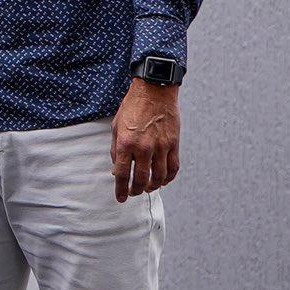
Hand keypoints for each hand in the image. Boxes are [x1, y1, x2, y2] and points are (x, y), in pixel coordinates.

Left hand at [114, 78, 181, 199]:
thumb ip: (116, 149)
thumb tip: (116, 170)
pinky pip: (173, 168)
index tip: (120, 198)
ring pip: (159, 177)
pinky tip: (163, 181)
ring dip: (153, 186)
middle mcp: (143, 147)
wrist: (154, 91)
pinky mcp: (173, 144)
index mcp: (125, 143)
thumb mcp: (116, 127)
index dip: (121, 190)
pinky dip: (169, 178)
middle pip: (141, 179)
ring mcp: (161, 147)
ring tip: (147, 188)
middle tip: (133, 193)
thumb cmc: (132, 108)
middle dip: (136, 190)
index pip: (122, 174)